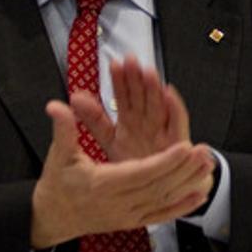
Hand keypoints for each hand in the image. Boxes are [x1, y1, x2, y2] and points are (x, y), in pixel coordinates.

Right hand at [30, 100, 213, 248]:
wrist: (54, 217)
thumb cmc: (58, 184)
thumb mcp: (59, 155)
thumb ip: (63, 129)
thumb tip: (56, 106)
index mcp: (101, 184)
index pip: (139, 173)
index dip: (163, 161)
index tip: (183, 146)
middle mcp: (117, 202)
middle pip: (157, 186)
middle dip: (183, 169)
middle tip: (203, 151)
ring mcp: (127, 215)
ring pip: (163, 200)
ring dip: (187, 183)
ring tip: (207, 166)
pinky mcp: (132, 222)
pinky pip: (161, 215)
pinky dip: (182, 207)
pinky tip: (199, 195)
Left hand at [70, 55, 190, 162]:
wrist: (157, 190)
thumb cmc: (137, 166)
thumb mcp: (109, 141)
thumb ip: (93, 119)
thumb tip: (75, 98)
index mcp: (130, 122)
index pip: (124, 97)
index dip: (120, 81)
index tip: (114, 65)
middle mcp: (146, 123)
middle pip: (142, 96)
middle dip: (137, 78)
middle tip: (130, 61)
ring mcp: (162, 132)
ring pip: (158, 105)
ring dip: (154, 88)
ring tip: (147, 72)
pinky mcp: (175, 144)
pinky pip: (176, 123)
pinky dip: (174, 108)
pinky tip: (169, 93)